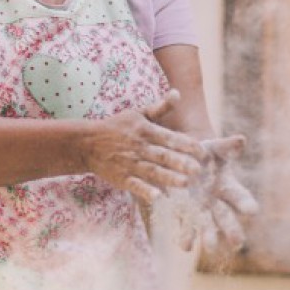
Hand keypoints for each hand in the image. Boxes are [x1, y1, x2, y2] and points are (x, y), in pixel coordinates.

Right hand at [83, 90, 205, 203]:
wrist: (87, 143)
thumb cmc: (116, 127)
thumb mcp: (138, 113)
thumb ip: (160, 107)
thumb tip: (177, 93)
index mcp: (145, 131)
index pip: (170, 138)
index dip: (187, 145)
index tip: (202, 152)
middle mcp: (139, 148)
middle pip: (162, 156)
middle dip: (180, 163)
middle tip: (198, 170)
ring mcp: (130, 164)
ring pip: (152, 172)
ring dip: (168, 178)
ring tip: (185, 184)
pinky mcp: (122, 178)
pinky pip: (135, 185)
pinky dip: (145, 191)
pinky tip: (157, 197)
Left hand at [164, 135, 258, 252]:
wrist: (188, 161)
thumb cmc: (207, 153)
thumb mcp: (216, 147)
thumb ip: (228, 146)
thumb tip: (240, 139)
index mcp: (229, 186)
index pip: (240, 197)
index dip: (246, 203)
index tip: (252, 210)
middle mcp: (218, 202)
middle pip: (227, 218)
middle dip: (231, 230)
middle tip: (236, 244)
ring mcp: (202, 210)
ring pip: (207, 226)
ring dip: (209, 237)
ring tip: (209, 248)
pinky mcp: (185, 213)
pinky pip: (186, 226)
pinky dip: (186, 236)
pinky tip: (184, 246)